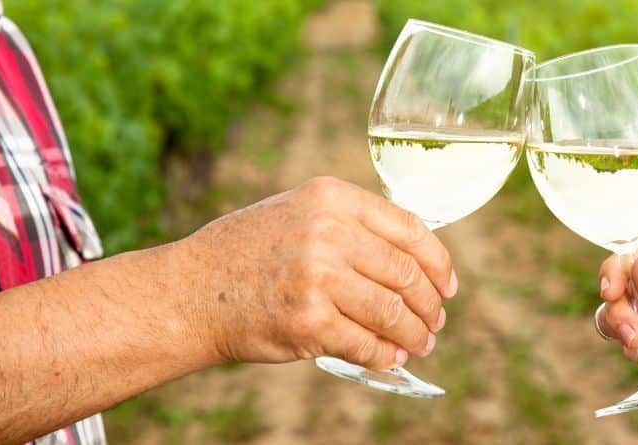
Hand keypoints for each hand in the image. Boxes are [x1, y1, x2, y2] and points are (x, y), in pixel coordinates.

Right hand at [179, 177, 455, 369]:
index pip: (410, 229)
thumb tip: (415, 261)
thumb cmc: (247, 253)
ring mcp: (319, 277)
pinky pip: (365, 344)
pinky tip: (389, 358)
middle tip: (435, 322)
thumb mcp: (299, 213)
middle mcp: (329, 232)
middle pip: (406, 274)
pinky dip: (383, 356)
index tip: (448, 285)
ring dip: (414, 334)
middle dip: (429, 305)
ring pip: (392, 312)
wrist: (190, 291)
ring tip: (419, 344)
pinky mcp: (309, 321)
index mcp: (333, 198)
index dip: (438, 263)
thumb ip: (352, 226)